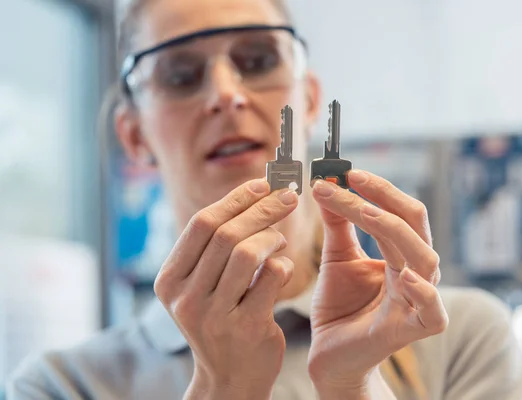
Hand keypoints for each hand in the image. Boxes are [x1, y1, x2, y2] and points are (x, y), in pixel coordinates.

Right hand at [153, 179, 297, 399]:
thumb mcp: (201, 287)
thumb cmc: (220, 321)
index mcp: (169, 280)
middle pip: (225, 234)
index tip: (262, 184)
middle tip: (287, 197)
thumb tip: (252, 193)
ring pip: (247, 252)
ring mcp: (214, 315)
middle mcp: (185, 297)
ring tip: (279, 241)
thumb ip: (215, 248)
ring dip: (272, 237)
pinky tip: (284, 268)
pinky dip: (284, 264)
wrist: (229, 378)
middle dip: (262, 209)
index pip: (201, 224)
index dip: (235, 199)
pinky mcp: (246, 328)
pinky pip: (272, 277)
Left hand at [307, 170, 448, 393]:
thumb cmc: (340, 306)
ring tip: (365, 213)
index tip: (343, 172)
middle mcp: (414, 271)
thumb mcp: (337, 257)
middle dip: (383, 198)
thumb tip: (328, 184)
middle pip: (413, 225)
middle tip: (350, 179)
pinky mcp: (411, 330)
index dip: (376, 189)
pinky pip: (432, 311)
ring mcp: (417, 300)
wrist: (330, 354)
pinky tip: (404, 276)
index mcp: (399, 252)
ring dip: (394, 231)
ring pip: (424, 257)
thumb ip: (338, 224)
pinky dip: (423, 292)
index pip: (398, 211)